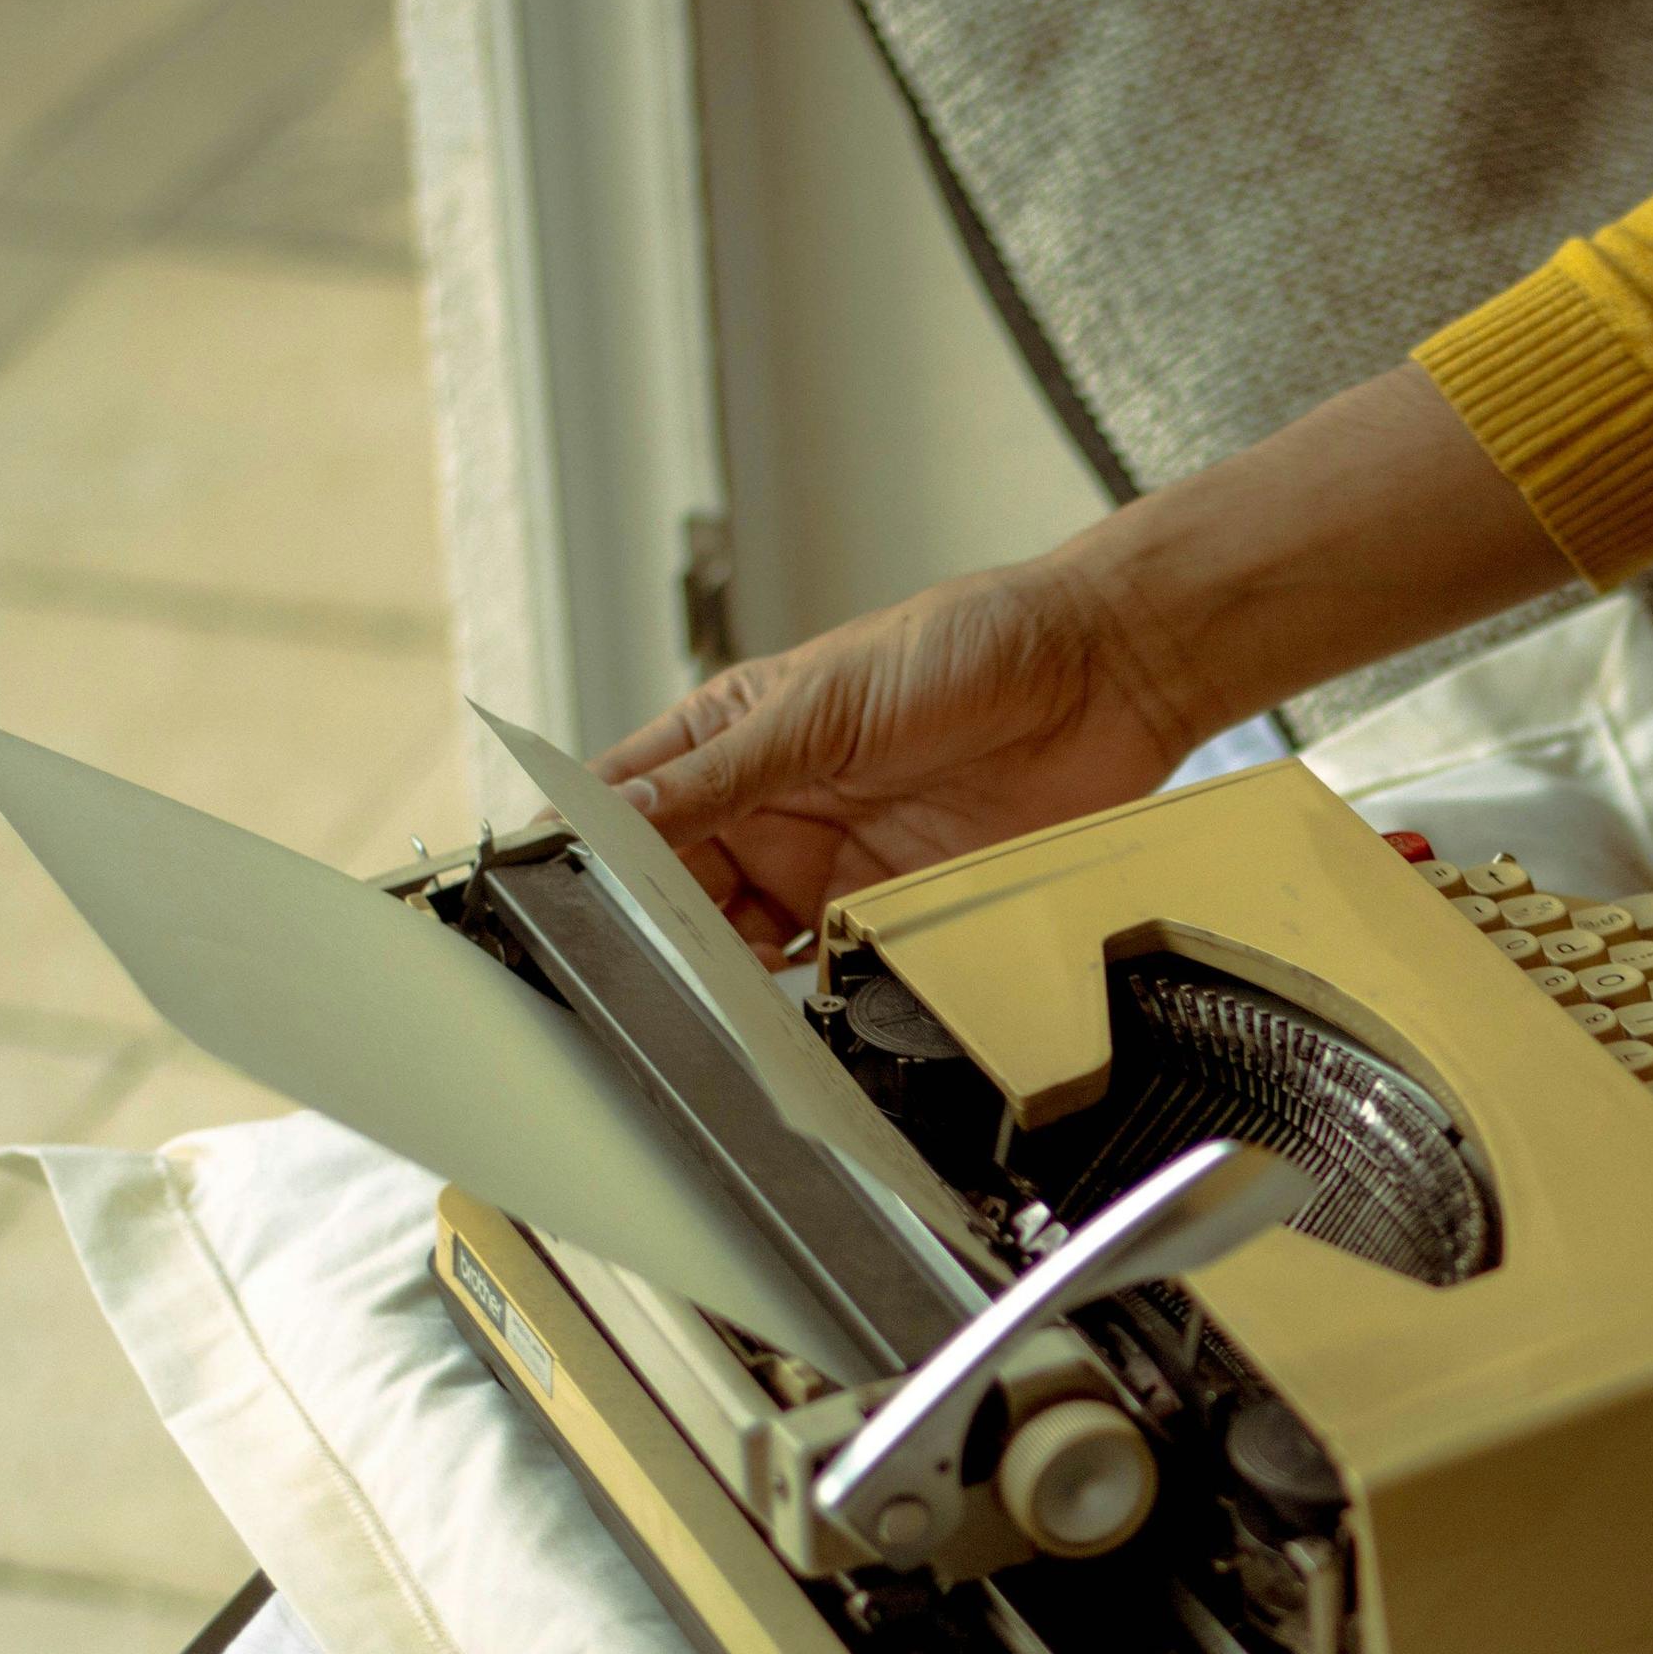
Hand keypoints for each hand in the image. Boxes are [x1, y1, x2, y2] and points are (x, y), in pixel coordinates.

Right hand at [589, 558, 1197, 959]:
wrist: (1100, 679)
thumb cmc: (970, 647)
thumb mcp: (827, 704)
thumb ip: (723, 769)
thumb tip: (617, 811)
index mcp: (734, 735)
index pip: (629, 801)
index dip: (585, 847)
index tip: (552, 891)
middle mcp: (772, 805)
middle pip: (675, 887)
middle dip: (650, 925)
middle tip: (632, 960)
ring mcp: (831, 861)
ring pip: (742, 938)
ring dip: (719, 967)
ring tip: (696, 992)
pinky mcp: (894, 907)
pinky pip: (829, 967)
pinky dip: (803, 991)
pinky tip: (779, 1006)